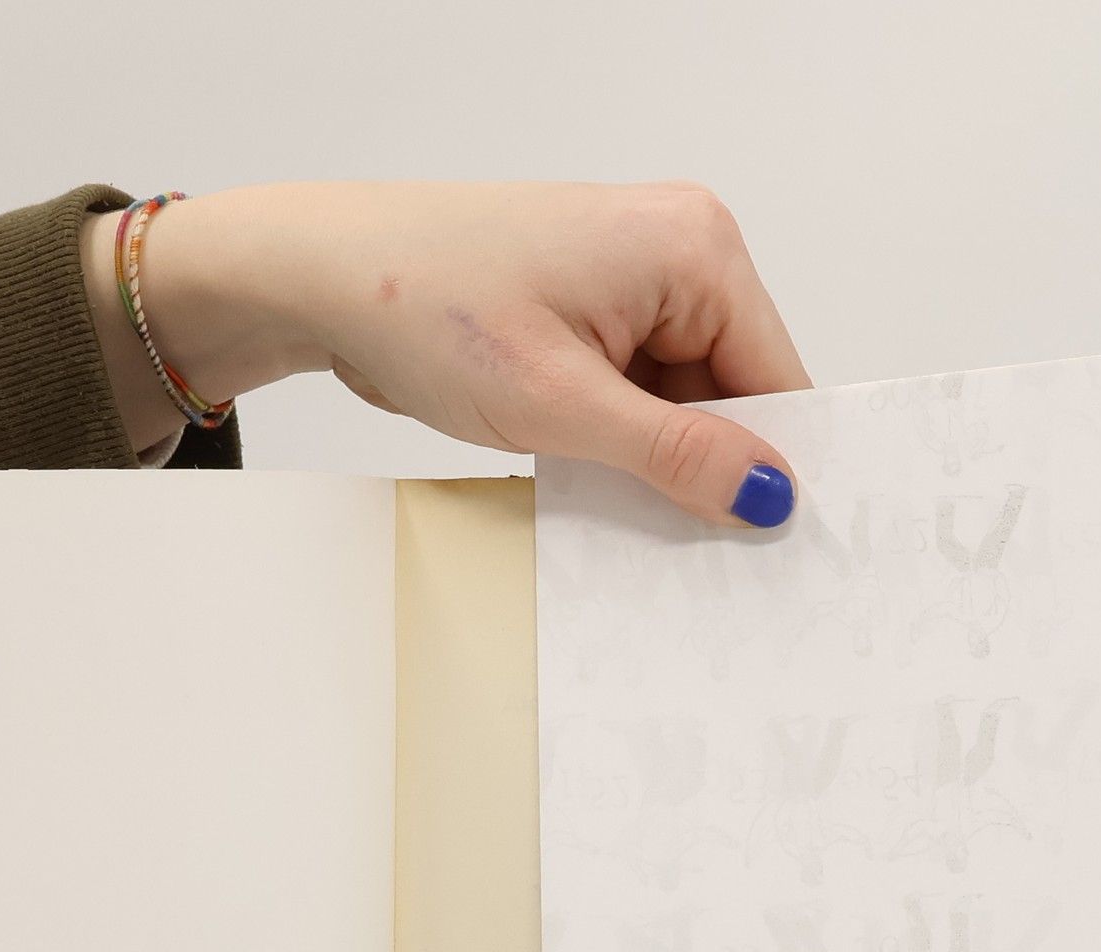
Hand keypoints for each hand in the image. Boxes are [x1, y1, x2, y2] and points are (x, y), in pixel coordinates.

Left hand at [84, 181, 809, 527]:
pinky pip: (634, 399)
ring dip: (654, 465)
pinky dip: (619, 448)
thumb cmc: (424, 304)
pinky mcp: (589, 318)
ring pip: (682, 405)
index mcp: (693, 249)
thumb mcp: (561, 403)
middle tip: (690, 553)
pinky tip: (591, 482)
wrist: (321, 277)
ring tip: (615, 505)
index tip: (770, 550)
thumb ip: (676, 455)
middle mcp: (675, 253)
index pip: (779, 377)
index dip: (773, 466)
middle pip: (735, 394)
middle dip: (707, 469)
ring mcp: (630, 286)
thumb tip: (769, 494)